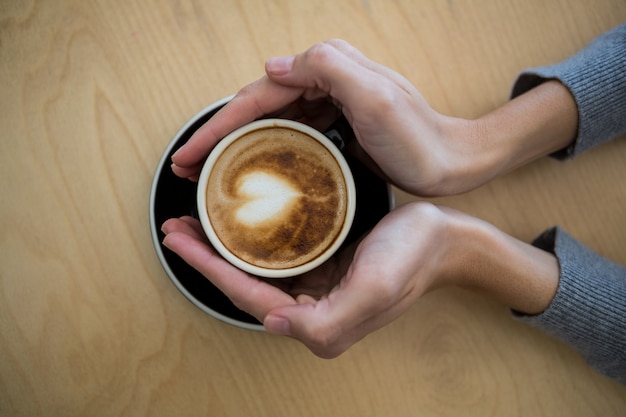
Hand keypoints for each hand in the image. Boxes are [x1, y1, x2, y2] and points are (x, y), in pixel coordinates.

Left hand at [162, 202, 453, 357]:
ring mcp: (315, 288)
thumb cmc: (413, 258)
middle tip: (176, 228)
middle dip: (205, 258)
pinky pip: (274, 257)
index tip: (181, 241)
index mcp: (318, 323)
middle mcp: (310, 310)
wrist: (445, 238)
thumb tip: (274, 324)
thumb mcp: (373, 289)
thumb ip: (325, 322)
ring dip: (221, 248)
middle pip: (243, 285)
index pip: (248, 295)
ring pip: (254, 270)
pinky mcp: (323, 268)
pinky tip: (239, 223)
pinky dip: (248, 240)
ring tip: (194, 223)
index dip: (209, 269)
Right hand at [171, 40, 575, 195]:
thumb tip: (272, 66)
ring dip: (236, 144)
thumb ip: (328, 68)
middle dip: (217, 136)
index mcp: (326, 69)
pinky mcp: (336, 126)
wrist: (451, 161)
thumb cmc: (419, 137)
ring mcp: (329, 104)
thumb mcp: (377, 97)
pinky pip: (289, 133)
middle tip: (186, 167)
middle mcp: (325, 81)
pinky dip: (265, 149)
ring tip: (208, 171)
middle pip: (256, 107)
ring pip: (269, 121)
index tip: (188, 154)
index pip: (256, 95)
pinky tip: (252, 168)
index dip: (217, 125)